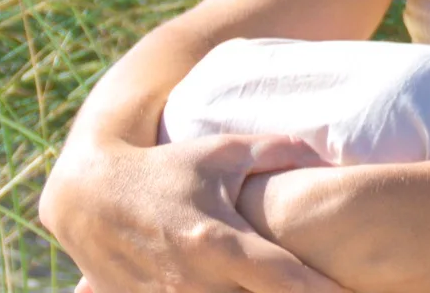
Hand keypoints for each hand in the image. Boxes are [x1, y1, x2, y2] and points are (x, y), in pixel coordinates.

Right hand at [39, 132, 346, 292]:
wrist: (90, 199)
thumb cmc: (166, 170)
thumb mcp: (220, 152)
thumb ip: (275, 152)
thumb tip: (322, 151)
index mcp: (218, 241)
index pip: (280, 276)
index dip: (318, 291)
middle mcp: (195, 282)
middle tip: (340, 291)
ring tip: (291, 290)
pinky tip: (234, 291)